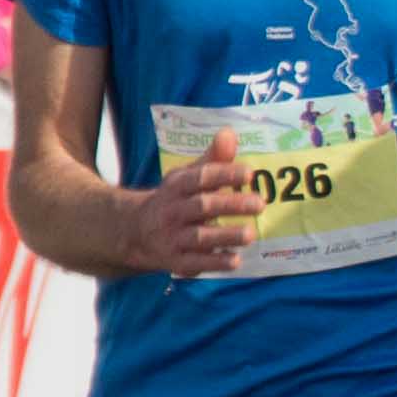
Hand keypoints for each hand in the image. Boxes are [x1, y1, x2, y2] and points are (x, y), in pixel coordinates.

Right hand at [131, 133, 261, 277]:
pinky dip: (214, 262)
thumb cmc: (175, 199)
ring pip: (199, 237)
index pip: (201, 177)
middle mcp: (173, 211)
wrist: (135, 232)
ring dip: (226, 236)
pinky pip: (195, 263)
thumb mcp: (187, 177)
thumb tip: (230, 133)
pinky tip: (235, 260)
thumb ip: (213, 159)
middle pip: (202, 206)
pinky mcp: (176, 261)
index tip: (249, 173)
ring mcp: (173, 237)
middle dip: (231, 205)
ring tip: (251, 234)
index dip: (224, 174)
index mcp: (177, 186)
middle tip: (260, 204)